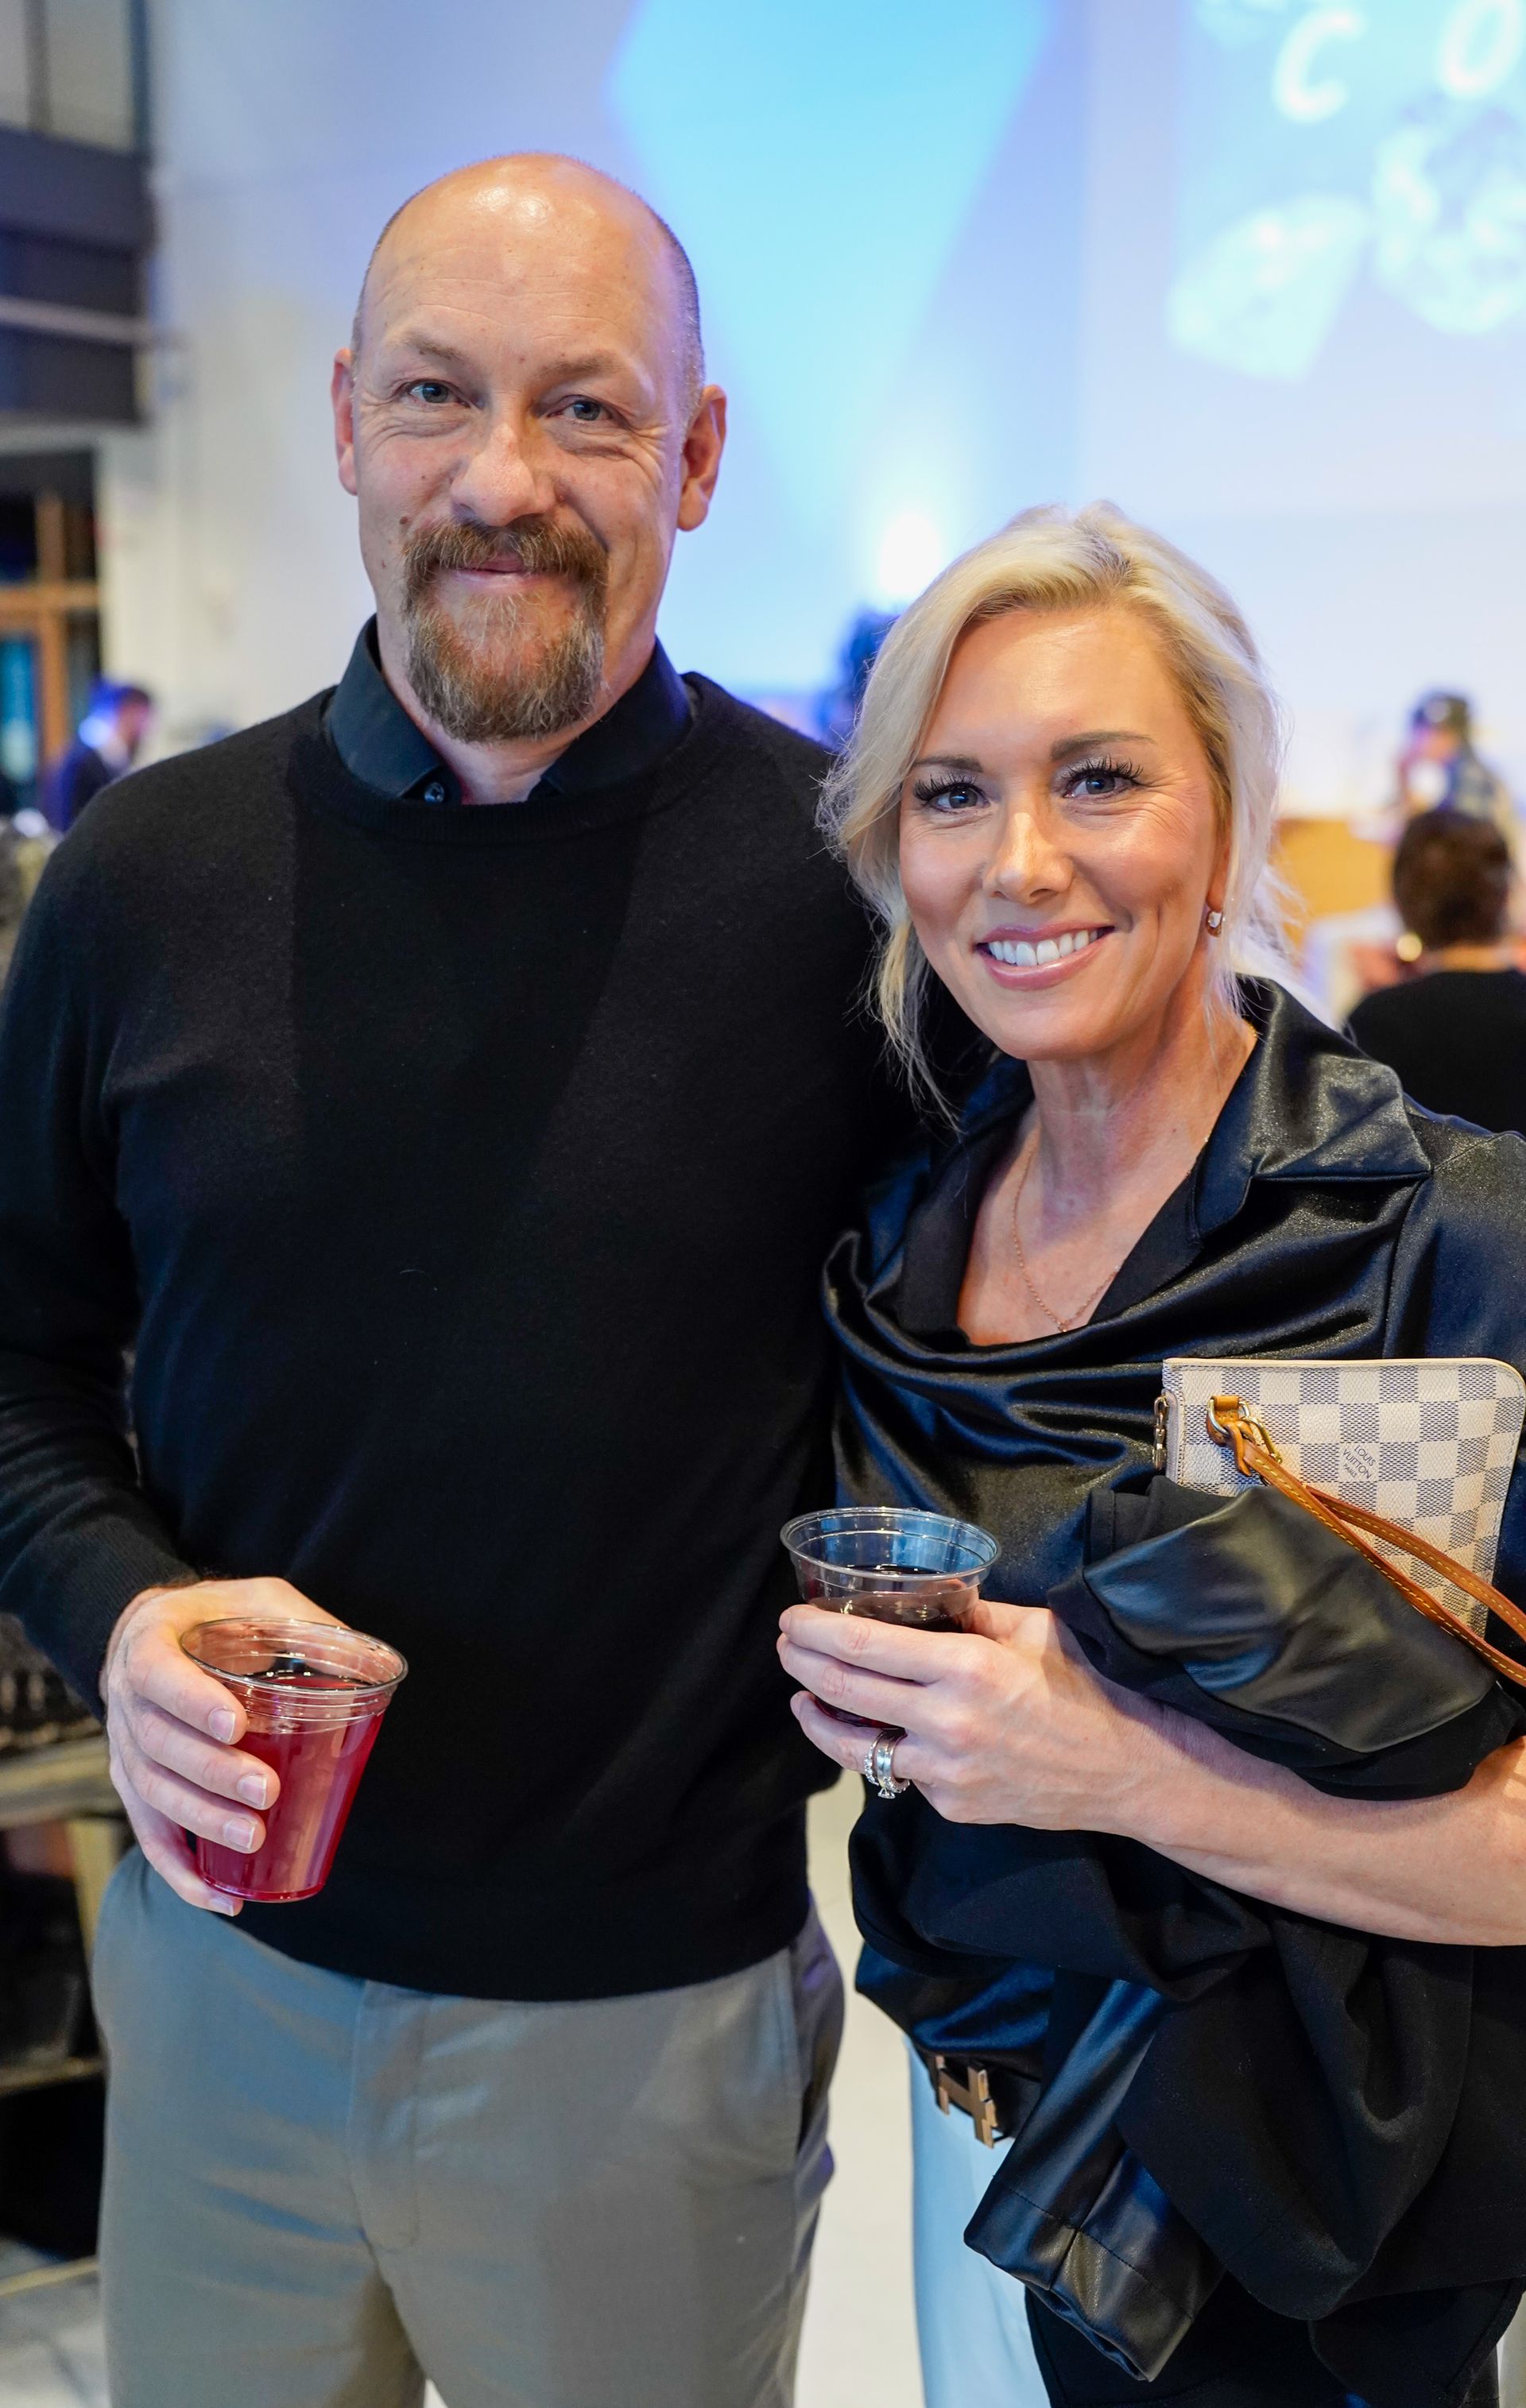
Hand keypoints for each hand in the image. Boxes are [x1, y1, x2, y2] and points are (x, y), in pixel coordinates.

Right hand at [102, 1577, 341, 1914]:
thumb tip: (379, 1666)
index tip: (236, 1723)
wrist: (150, 1632)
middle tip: (266, 1792)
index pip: (158, 1675)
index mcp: (149, 1645)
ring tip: (254, 1838)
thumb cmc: (215, 1617)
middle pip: (159, 1746)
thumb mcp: (258, 1600)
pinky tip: (223, 1898)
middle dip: (214, 1773)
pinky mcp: (136, 1788)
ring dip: (203, 1821)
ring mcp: (125, 1750)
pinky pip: (152, 1838)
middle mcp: (126, 1702)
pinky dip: (183, 1875)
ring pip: (155, 1795)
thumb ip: (307, 1625)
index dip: (192, 1702)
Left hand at [777, 1596, 1167, 1830]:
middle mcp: (946, 1723)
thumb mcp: (1034, 1630)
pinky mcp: (953, 1807)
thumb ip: (973, 1613)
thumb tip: (928, 1598)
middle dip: (802, 1666)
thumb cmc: (1089, 1687)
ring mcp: (946, 1774)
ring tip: (804, 1700)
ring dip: (818, 1719)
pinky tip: (877, 1731)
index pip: (862, 1645)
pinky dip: (882, 1750)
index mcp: (965, 1667)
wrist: (1132, 1771)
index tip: (791, 1619)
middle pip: (845, 1691)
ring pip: (855, 1748)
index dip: (814, 1631)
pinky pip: (901, 1774)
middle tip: (786, 1648)